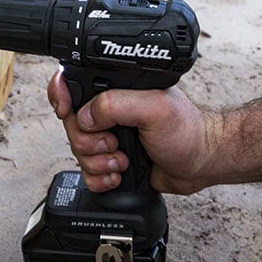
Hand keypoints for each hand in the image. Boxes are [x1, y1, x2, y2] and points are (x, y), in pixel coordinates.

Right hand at [47, 70, 221, 194]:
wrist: (201, 163)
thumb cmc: (187, 131)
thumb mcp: (153, 108)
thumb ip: (115, 105)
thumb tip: (85, 117)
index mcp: (115, 89)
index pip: (73, 83)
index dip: (61, 97)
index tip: (66, 111)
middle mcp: (109, 111)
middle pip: (72, 125)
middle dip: (90, 141)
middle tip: (114, 142)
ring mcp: (109, 136)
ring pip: (78, 152)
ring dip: (99, 162)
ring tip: (124, 160)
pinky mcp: (110, 161)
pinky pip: (87, 173)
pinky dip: (100, 178)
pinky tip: (120, 174)